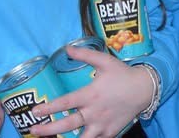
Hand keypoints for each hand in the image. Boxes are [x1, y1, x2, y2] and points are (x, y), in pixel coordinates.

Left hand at [30, 47, 150, 137]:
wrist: (144, 89)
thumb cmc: (122, 74)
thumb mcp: (104, 61)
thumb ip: (85, 55)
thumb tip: (67, 48)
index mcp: (90, 94)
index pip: (65, 103)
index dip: (48, 108)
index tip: (35, 112)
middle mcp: (94, 112)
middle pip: (68, 124)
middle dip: (49, 130)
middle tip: (34, 130)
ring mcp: (102, 125)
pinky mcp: (110, 133)